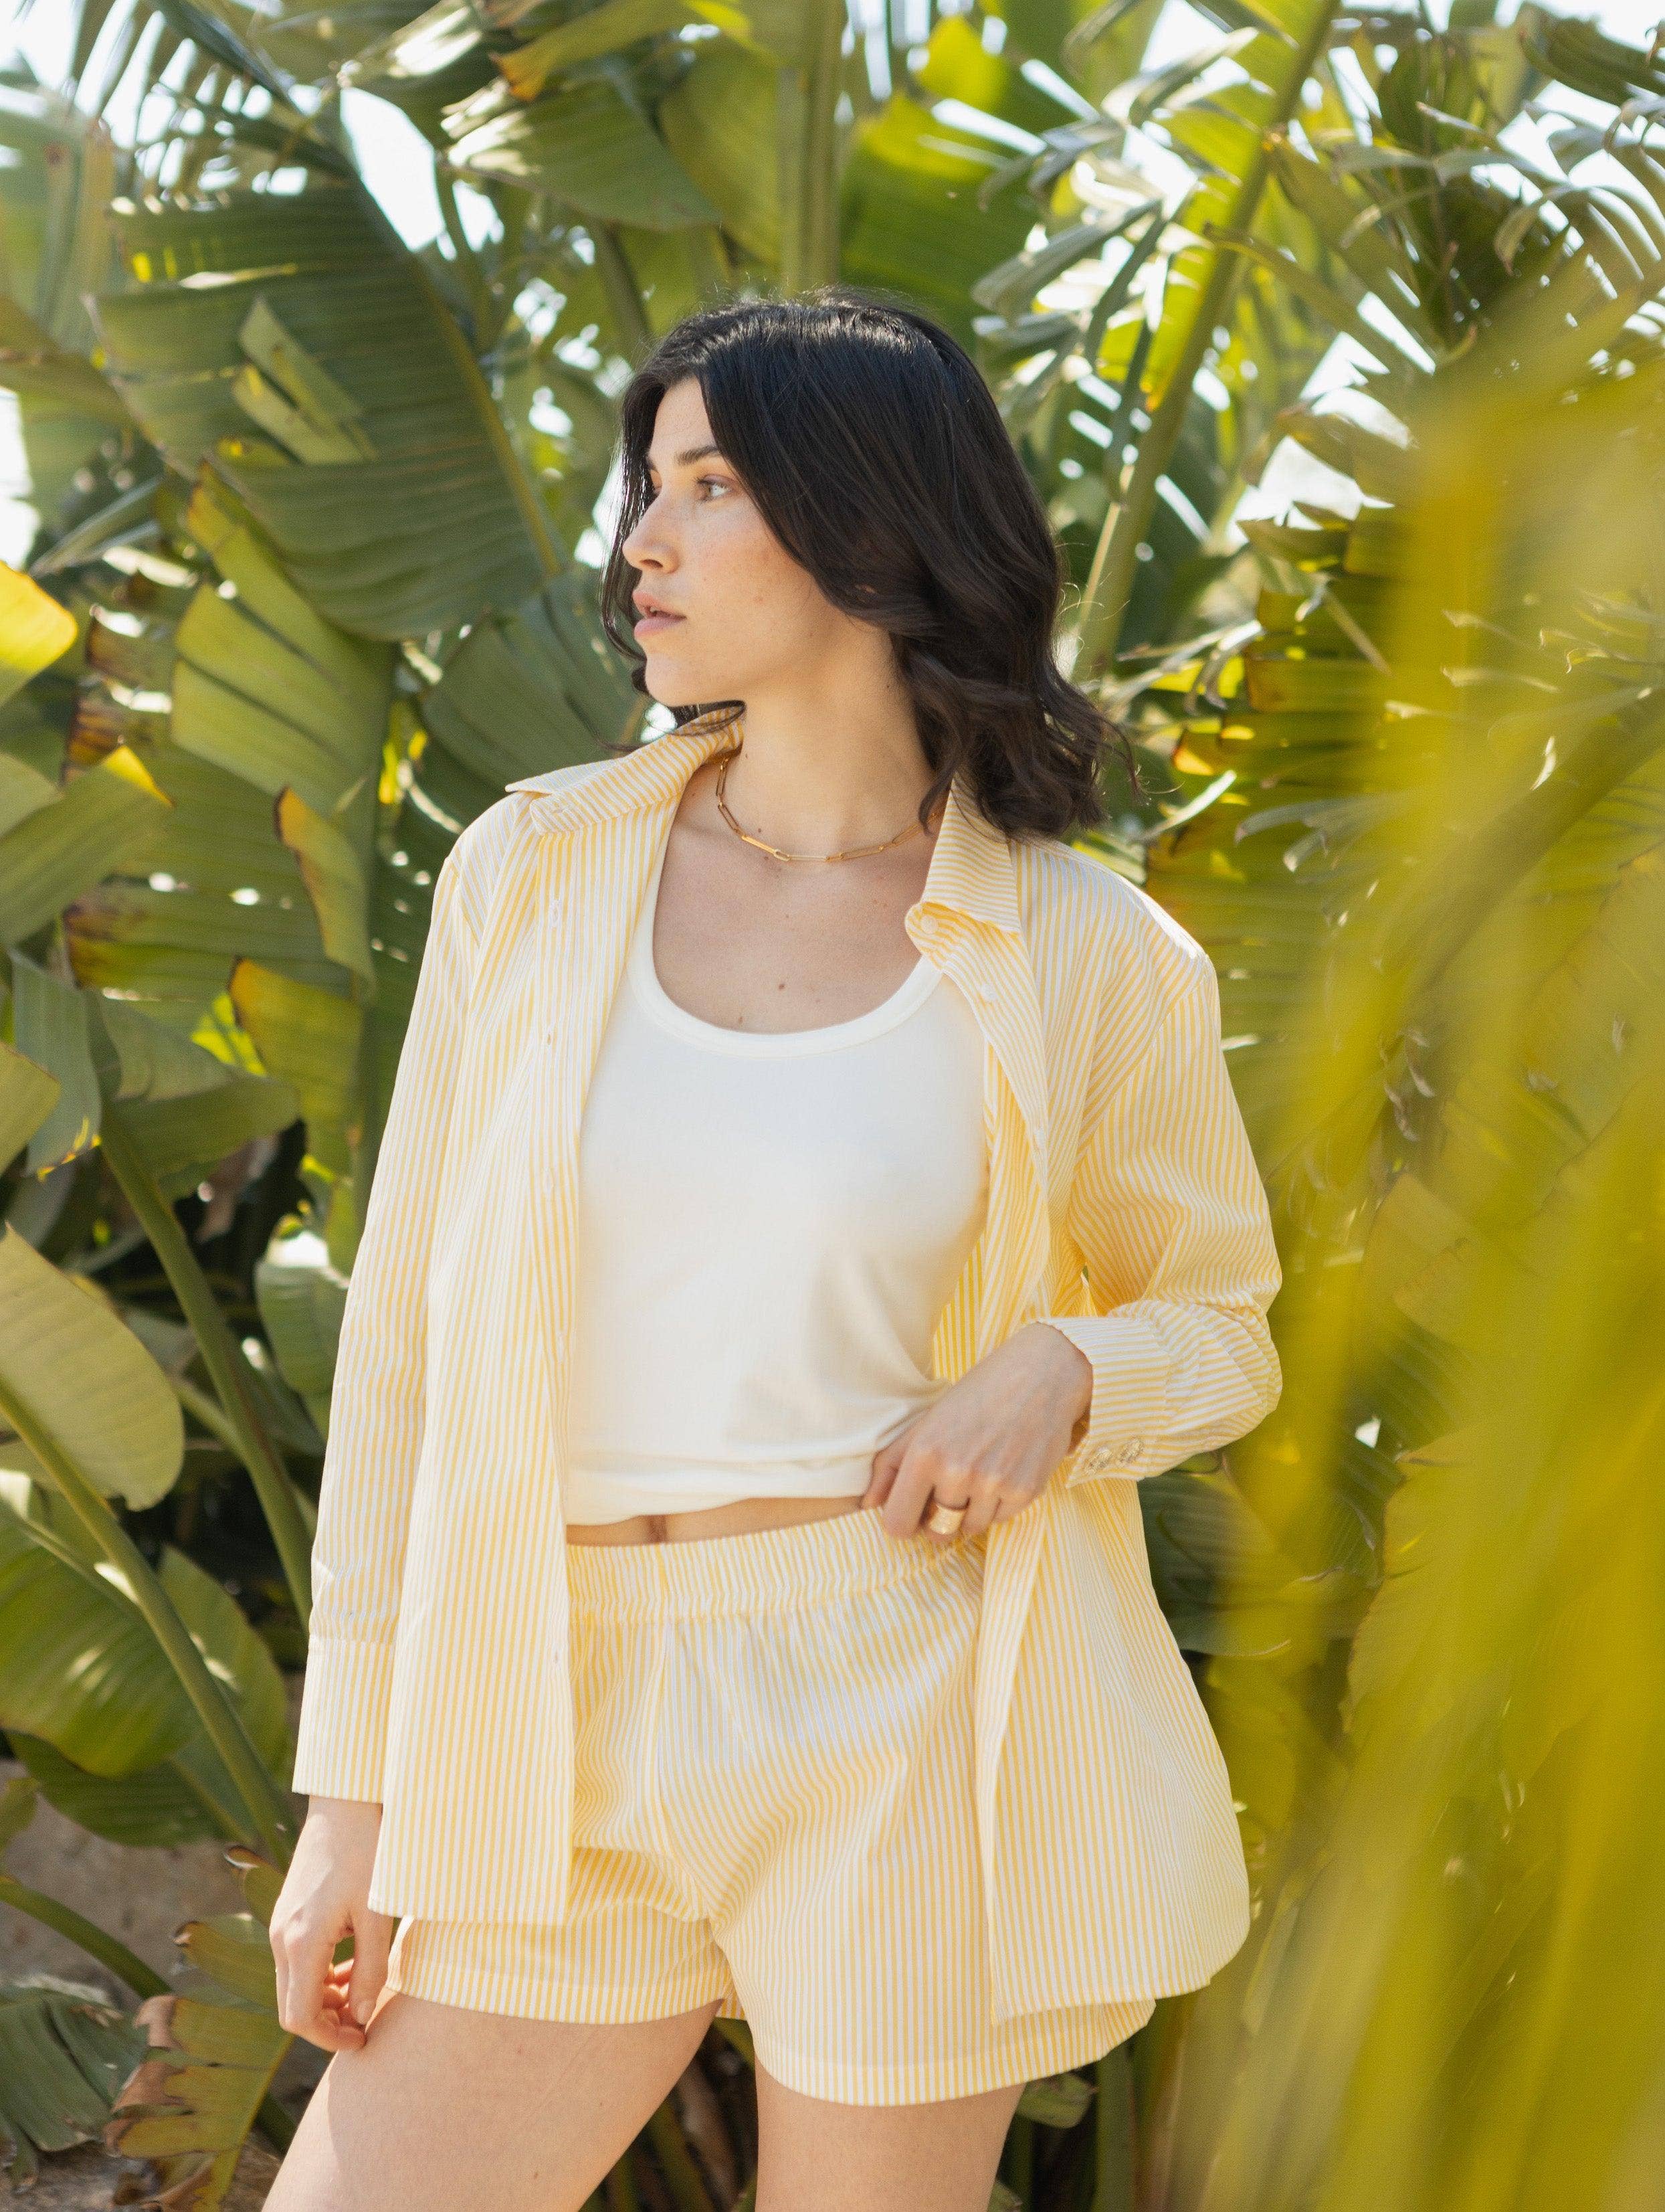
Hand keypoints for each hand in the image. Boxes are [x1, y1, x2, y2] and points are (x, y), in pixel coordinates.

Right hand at [269, 1798, 395, 2050]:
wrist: (345, 1804)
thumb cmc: (367, 1853)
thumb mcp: (378, 1915)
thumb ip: (371, 1970)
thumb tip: (363, 2016)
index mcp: (301, 1943)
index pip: (300, 2018)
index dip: (329, 2038)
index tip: (362, 2038)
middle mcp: (282, 1938)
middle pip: (292, 2007)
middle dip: (328, 2022)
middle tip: (365, 2021)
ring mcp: (281, 1925)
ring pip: (294, 1985)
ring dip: (325, 1999)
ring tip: (364, 1991)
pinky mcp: (288, 1914)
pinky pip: (297, 1962)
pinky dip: (321, 1975)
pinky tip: (352, 1965)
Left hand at [860, 1322, 1093, 1545]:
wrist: (1041, 1375)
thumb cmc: (978, 1394)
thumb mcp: (927, 1420)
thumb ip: (892, 1463)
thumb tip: (867, 1505)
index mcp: (925, 1453)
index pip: (897, 1523)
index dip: (902, 1520)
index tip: (912, 1509)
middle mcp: (958, 1473)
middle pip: (935, 1532)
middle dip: (937, 1518)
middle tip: (948, 1488)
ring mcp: (994, 1485)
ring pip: (968, 1529)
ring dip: (969, 1511)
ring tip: (979, 1472)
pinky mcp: (1025, 1492)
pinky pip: (998, 1520)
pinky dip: (996, 1505)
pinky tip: (1002, 1470)